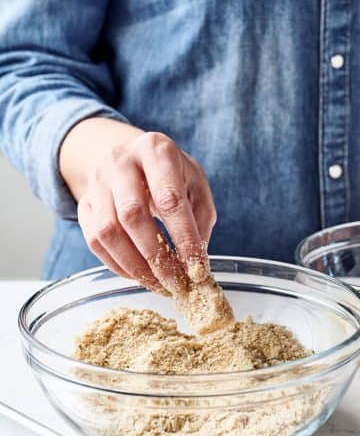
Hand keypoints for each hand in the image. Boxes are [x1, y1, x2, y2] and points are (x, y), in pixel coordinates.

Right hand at [59, 118, 216, 292]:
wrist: (130, 156)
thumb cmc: (170, 173)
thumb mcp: (194, 183)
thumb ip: (200, 217)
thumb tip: (196, 262)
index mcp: (155, 150)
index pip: (169, 198)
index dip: (184, 237)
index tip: (196, 268)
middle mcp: (120, 161)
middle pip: (132, 215)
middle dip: (157, 257)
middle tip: (177, 284)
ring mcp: (97, 182)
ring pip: (108, 231)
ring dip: (135, 266)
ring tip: (159, 285)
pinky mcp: (83, 203)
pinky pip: (94, 241)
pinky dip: (118, 265)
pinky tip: (139, 276)